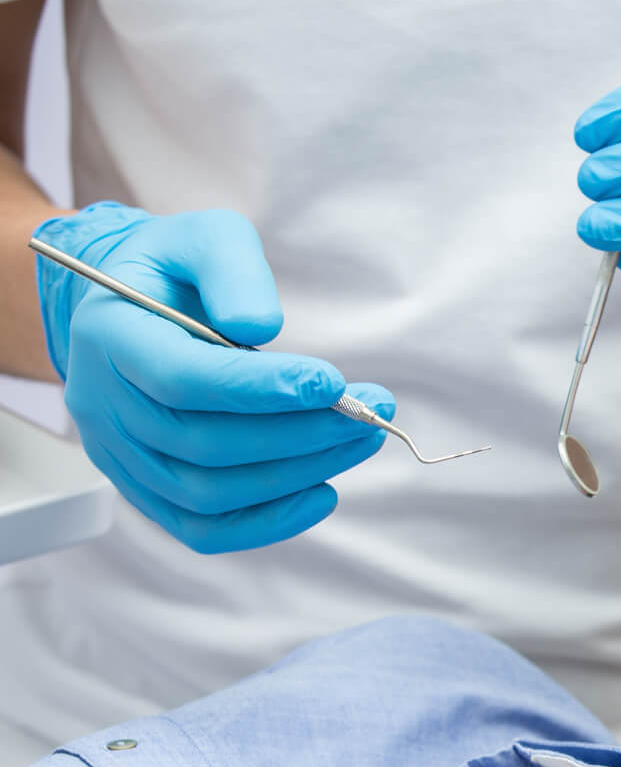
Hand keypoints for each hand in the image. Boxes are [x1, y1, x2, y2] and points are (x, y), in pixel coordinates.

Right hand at [36, 203, 391, 553]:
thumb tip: (261, 326)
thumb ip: (232, 270)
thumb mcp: (204, 238)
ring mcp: (119, 455)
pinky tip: (322, 490)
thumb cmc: (176, 271)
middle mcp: (104, 405)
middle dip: (301, 432)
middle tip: (371, 411)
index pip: (183, 380)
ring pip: (208, 492)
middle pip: (205, 444)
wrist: (129, 306)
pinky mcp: (144, 488)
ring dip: (298, 472)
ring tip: (360, 437)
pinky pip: (201, 528)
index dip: (262, 389)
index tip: (334, 382)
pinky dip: (267, 522)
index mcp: (111, 337)